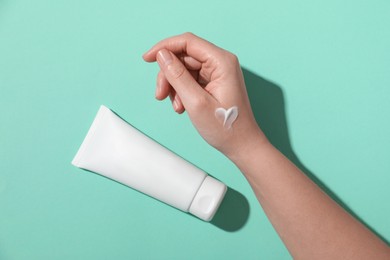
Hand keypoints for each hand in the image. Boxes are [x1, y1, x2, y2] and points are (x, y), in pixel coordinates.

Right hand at [143, 33, 267, 157]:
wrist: (241, 145)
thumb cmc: (225, 127)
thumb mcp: (195, 102)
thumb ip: (177, 76)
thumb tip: (162, 55)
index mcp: (222, 62)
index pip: (188, 42)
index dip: (165, 47)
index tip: (147, 58)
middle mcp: (221, 63)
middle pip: (184, 56)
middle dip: (169, 75)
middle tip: (160, 94)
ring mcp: (218, 73)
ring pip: (185, 69)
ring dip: (174, 86)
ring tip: (176, 106)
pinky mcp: (214, 82)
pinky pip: (190, 79)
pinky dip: (182, 91)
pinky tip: (182, 106)